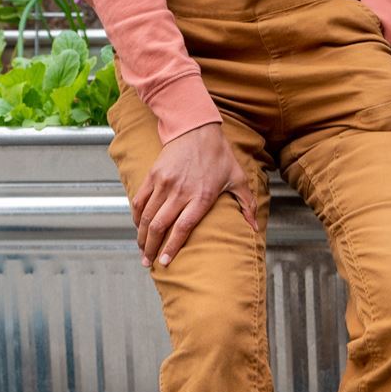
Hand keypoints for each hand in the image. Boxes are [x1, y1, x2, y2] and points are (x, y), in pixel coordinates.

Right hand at [129, 121, 257, 267]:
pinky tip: (138, 227)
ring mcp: (164, 183)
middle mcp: (180, 192)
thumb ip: (246, 204)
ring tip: (141, 250)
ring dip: (142, 236)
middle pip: (160, 226)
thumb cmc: (219, 154)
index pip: (182, 228)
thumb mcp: (237, 178)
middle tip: (147, 263)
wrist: (196, 127)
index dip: (172, 247)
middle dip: (151, 248)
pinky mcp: (153, 175)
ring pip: (147, 216)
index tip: (164, 263)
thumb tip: (254, 227)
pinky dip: (136, 216)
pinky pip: (140, 200)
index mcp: (201, 196)